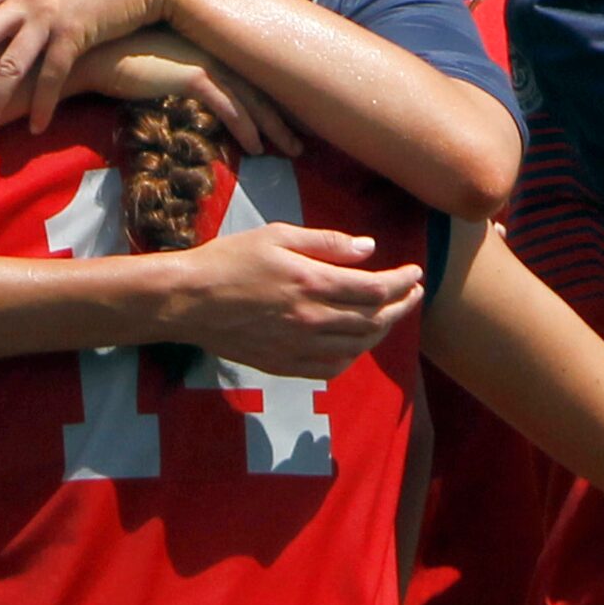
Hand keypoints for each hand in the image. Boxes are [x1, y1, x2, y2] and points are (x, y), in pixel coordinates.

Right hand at [67, 31, 302, 157]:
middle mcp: (211, 53)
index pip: (249, 77)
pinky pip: (228, 106)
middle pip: (259, 88)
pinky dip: (246, 127)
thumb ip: (177, 80)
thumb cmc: (116, 63)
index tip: (289, 122)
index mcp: (206, 50)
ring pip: (252, 99)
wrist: (92, 55)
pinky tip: (257, 147)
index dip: (271, 101)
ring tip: (291, 150)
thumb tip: (189, 103)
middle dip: (284, 117)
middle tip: (302, 142)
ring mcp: (204, 63)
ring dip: (274, 127)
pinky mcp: (192, 76)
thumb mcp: (156, 71)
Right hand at [165, 223, 421, 379]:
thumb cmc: (229, 260)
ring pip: (358, 345)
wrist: (188, 301)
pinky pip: (332, 368)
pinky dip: (353, 356)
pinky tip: (357, 344)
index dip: (403, 281)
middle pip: (375, 319)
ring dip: (382, 330)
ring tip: (391, 315)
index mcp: (312, 282)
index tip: (415, 272)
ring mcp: (298, 346)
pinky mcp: (284, 364)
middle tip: (414, 293)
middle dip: (402, 305)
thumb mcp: (277, 236)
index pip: (376, 288)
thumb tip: (369, 248)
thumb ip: (326, 243)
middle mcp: (311, 319)